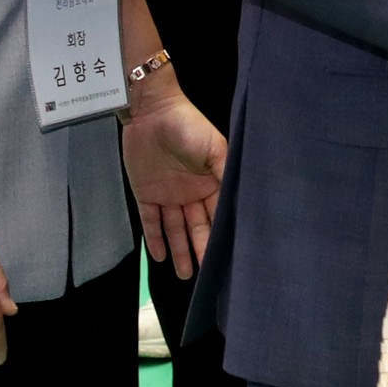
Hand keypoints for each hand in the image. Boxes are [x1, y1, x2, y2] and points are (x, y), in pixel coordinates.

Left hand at [123, 85, 225, 277]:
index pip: (218, 214)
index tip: (228, 257)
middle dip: (202, 249)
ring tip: (185, 275)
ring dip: (180, 250)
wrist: (152, 111)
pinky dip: (155, 239)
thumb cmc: (188, 126)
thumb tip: (242, 201)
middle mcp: (191, 192)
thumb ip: (226, 174)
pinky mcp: (146, 193)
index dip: (222, 235)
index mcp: (211, 182)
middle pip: (198, 226)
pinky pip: (151, 220)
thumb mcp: (214, 148)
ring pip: (175, 229)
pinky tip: (161, 257)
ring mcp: (168, 194)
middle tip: (206, 275)